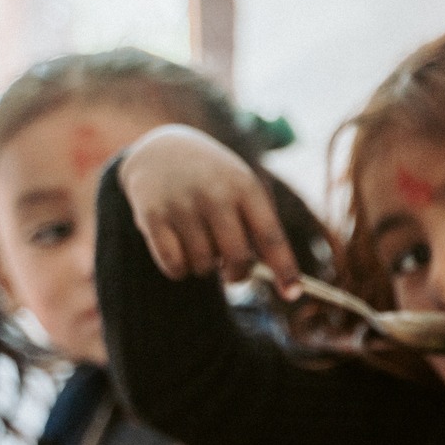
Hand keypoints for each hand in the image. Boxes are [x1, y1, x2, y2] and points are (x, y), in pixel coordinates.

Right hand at [118, 124, 298, 289]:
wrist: (161, 150)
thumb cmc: (214, 181)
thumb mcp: (241, 189)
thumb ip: (259, 228)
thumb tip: (277, 280)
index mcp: (244, 186)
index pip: (270, 236)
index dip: (284, 269)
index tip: (292, 294)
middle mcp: (214, 193)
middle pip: (238, 258)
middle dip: (238, 274)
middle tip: (231, 271)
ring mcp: (181, 204)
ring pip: (204, 266)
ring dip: (204, 267)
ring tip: (200, 245)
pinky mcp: (152, 216)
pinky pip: (174, 266)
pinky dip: (179, 269)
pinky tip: (179, 250)